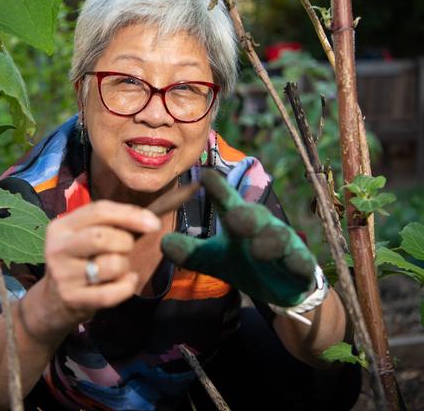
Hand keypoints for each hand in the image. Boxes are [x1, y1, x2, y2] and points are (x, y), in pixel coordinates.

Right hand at [41, 200, 160, 328]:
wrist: (52, 301)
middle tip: (125, 250)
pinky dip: (127, 286)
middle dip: (125, 242)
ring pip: (111, 264)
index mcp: (61, 226)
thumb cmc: (80, 261)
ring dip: (124, 266)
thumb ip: (111, 223)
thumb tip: (149, 220)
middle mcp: (58, 248)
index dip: (130, 215)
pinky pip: (112, 292)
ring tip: (117, 270)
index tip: (153, 223)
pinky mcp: (73, 299)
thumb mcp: (85, 236)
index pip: (99, 211)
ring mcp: (63, 275)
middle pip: (102, 236)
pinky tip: (125, 283)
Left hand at [161, 170, 315, 306]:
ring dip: (270, 242)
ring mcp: (284, 245)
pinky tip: (296, 265)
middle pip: (254, 217)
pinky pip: (301, 264)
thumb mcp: (214, 259)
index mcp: (240, 221)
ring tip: (258, 249)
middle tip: (233, 217)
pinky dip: (299, 264)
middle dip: (245, 216)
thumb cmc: (244, 262)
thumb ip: (190, 251)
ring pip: (279, 239)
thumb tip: (162, 242)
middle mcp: (262, 227)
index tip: (207, 176)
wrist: (281, 287)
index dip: (219, 191)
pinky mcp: (300, 266)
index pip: (227, 203)